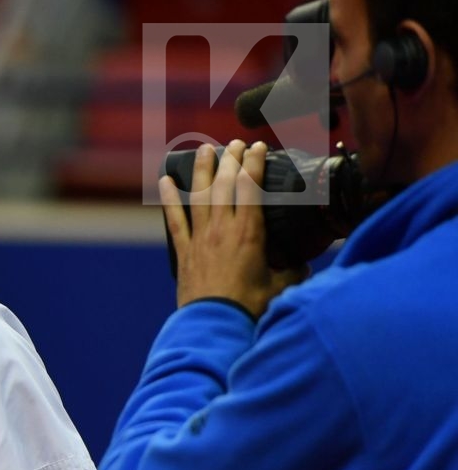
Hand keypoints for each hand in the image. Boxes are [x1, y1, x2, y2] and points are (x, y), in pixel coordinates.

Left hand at [160, 141, 304, 317]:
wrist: (214, 325)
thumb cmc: (249, 307)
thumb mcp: (281, 287)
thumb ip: (293, 271)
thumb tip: (304, 264)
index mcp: (250, 232)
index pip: (251, 187)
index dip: (254, 163)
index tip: (259, 147)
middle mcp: (223, 228)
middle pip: (225, 184)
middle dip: (231, 160)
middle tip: (236, 143)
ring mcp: (200, 238)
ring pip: (200, 195)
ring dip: (204, 170)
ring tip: (205, 150)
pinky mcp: (185, 252)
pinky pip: (175, 219)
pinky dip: (169, 199)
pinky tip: (164, 181)